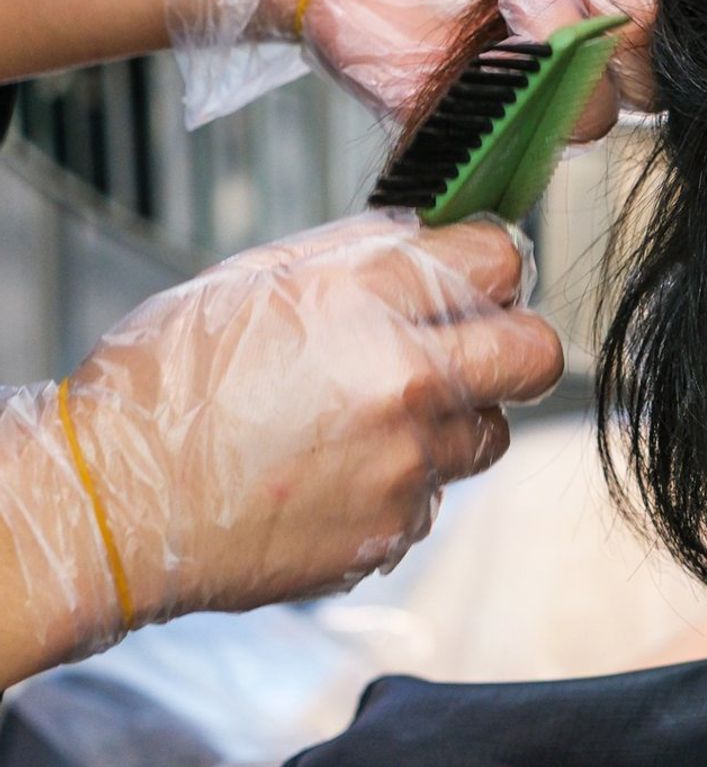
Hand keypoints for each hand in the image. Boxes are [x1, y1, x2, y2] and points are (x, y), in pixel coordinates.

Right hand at [6, 214, 562, 660]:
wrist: (109, 507)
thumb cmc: (162, 387)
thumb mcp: (249, 278)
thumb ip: (354, 251)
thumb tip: (428, 236)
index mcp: (364, 300)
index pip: (500, 258)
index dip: (493, 265)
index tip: (480, 278)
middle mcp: (403, 381)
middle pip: (536, 353)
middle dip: (512, 344)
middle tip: (471, 348)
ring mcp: (405, 464)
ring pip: (489, 432)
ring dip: (452, 422)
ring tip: (372, 421)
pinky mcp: (393, 530)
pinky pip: (433, 497)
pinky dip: (400, 485)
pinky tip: (334, 475)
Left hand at [277, 0, 656, 134]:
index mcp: (596, 0)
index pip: (653, 41)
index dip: (640, 11)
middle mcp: (567, 56)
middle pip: (637, 92)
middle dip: (616, 33)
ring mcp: (518, 95)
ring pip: (585, 121)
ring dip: (560, 51)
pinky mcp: (465, 125)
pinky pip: (511, 143)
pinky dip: (510, 94)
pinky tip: (482, 40)